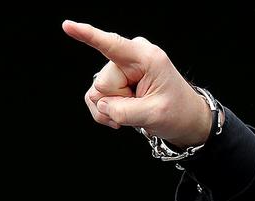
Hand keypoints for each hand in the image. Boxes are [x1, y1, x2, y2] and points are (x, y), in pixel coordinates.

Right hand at [62, 20, 212, 147]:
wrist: (186, 120)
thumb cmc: (178, 112)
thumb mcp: (155, 115)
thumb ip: (124, 111)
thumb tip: (101, 104)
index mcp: (147, 58)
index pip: (112, 45)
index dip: (87, 35)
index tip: (68, 26)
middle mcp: (130, 58)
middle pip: (104, 83)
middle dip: (120, 102)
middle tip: (143, 106)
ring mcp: (120, 68)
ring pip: (97, 93)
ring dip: (114, 109)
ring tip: (137, 111)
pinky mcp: (113, 80)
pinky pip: (95, 98)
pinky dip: (107, 112)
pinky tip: (124, 115)